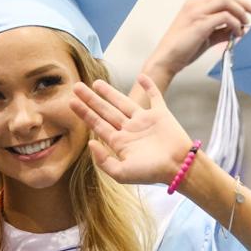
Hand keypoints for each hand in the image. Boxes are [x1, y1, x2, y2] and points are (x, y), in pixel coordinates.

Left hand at [70, 75, 193, 185]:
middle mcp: (130, 130)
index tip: (71, 102)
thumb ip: (103, 161)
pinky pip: (154, 96)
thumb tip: (90, 143)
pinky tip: (141, 77)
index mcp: (120, 143)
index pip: (98, 124)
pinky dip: (149, 86)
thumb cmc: (151, 172)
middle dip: (91, 99)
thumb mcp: (122, 173)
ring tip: (95, 82)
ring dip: (110, 92)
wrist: (179, 167)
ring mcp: (144, 121)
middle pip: (106, 111)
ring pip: (123, 102)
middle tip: (76, 86)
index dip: (84, 113)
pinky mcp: (161, 114)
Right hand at [141, 0, 250, 88]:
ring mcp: (197, 12)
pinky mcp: (200, 23)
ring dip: (240, 12)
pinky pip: (225, 17)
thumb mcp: (205, 38)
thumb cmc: (181, 50)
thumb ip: (220, 32)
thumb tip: (237, 30)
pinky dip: (235, 23)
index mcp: (193, 5)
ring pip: (227, 1)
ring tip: (245, 25)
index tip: (248, 11)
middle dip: (243, 3)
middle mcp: (195, 5)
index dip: (238, 2)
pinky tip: (237, 32)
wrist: (166, 60)